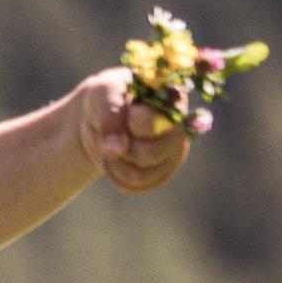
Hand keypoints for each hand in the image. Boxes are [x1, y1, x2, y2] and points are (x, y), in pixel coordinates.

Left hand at [74, 70, 188, 195]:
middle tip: (115, 131)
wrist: (101, 117)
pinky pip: (133, 187)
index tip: (125, 112)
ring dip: (115, 162)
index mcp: (173, 104)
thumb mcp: (103, 95)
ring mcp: (173, 155)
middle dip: (120, 146)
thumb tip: (115, 150)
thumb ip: (110, 117)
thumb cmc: (107, 98)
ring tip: (112, 144)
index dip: (128, 122)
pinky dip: (115, 176)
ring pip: (139, 176)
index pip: (151, 123)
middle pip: (147, 154)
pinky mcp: (162, 174)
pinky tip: (115, 159)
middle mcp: (180, 131)